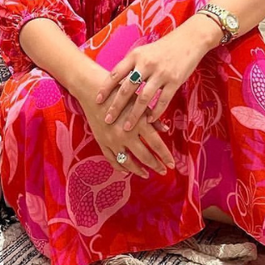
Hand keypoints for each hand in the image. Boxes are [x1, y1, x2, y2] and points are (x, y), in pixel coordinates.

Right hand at [76, 61, 175, 178]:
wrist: (92, 90)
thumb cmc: (119, 92)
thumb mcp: (139, 101)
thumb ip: (152, 117)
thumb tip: (166, 130)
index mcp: (138, 123)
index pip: (156, 144)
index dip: (165, 156)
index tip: (171, 164)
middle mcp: (125, 134)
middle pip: (144, 156)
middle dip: (155, 165)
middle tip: (163, 171)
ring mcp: (112, 140)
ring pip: (128, 162)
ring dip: (138, 170)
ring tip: (146, 174)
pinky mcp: (101, 141)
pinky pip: (112, 159)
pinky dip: (120, 167)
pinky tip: (126, 171)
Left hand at [95, 19, 214, 132]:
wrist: (190, 40)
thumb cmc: (163, 48)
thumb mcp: (144, 51)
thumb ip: (132, 65)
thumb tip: (117, 83)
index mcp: (136, 55)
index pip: (116, 73)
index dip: (105, 88)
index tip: (97, 100)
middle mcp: (146, 64)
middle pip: (127, 89)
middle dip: (116, 106)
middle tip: (107, 119)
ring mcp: (161, 73)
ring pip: (143, 98)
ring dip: (134, 115)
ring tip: (127, 127)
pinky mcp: (175, 81)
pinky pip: (162, 101)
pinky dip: (155, 113)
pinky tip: (149, 121)